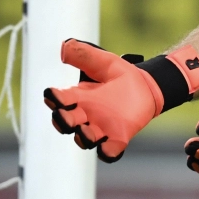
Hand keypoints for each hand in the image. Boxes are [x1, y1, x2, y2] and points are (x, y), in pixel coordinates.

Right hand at [45, 39, 198, 162]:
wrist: (147, 86)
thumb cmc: (120, 75)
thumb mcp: (103, 62)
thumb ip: (85, 55)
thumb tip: (65, 46)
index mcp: (79, 96)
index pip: (59, 99)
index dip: (53, 98)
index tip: (51, 94)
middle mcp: (86, 114)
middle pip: (66, 122)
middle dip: (62, 120)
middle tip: (62, 115)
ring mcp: (101, 127)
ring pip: (84, 138)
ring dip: (82, 137)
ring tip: (84, 132)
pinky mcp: (118, 137)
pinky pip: (109, 150)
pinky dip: (107, 152)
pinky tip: (107, 149)